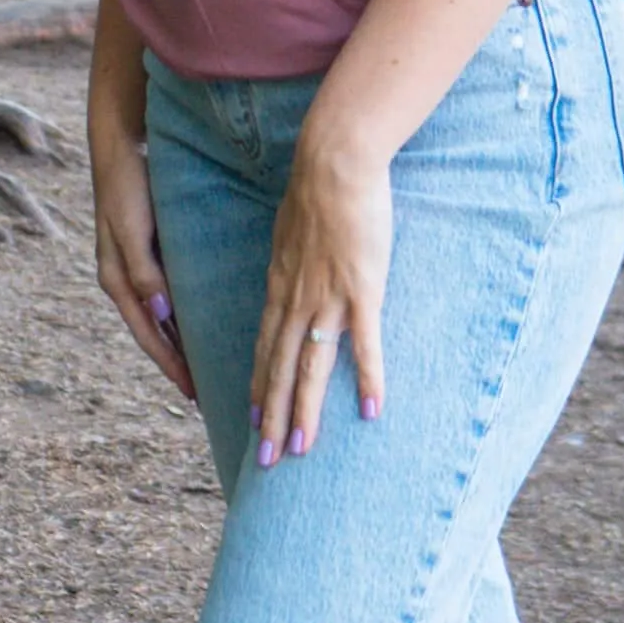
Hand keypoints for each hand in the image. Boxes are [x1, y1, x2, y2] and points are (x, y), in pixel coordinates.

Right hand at [91, 89, 192, 403]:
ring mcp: (132, 266)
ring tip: (201, 365)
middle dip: (175, 362)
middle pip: (153, 333)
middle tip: (203, 392)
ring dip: (176, 341)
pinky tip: (194, 319)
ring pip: (158, 317)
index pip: (149, 335)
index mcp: (117, 280)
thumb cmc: (127, 185)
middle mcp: (123, 279)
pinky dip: (176, 314)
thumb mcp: (132, 227)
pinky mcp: (144, 250)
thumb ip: (144, 270)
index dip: (171, 364)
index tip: (195, 394)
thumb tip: (160, 312)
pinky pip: (161, 294)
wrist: (118, 143)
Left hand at [252, 120, 390, 466]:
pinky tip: (371, 410)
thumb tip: (292, 272)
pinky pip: (364, 344)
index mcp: (281, 285)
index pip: (264, 346)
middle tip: (265, 460)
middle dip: (271, 416)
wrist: (334, 162)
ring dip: (305, 412)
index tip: (252, 419)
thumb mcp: (291, 229)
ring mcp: (328, 298)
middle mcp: (297, 299)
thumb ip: (292, 258)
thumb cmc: (318, 187)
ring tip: (300, 450)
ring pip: (311, 367)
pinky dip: (367, 379)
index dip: (258, 385)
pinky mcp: (363, 290)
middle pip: (280, 368)